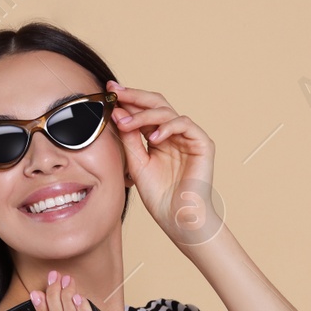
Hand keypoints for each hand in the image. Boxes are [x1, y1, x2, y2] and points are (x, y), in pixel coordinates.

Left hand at [107, 80, 223, 246]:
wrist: (178, 218)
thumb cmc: (159, 196)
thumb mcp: (136, 163)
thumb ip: (129, 138)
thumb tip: (117, 112)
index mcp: (159, 137)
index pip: (143, 111)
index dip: (127, 100)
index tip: (108, 92)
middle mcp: (174, 133)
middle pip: (156, 103)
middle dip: (134, 96)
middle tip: (115, 92)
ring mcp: (189, 137)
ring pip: (167, 111)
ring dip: (144, 114)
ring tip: (125, 124)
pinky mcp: (202, 143)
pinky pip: (184, 124)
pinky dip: (167, 127)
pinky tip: (153, 137)